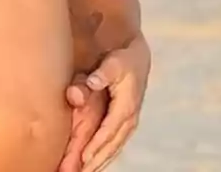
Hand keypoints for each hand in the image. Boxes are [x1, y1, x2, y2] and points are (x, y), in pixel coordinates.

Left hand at [58, 35, 150, 171]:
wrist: (136, 59)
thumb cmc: (121, 61)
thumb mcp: (114, 62)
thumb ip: (103, 73)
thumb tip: (93, 81)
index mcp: (127, 106)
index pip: (110, 130)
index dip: (97, 145)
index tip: (84, 158)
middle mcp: (129, 119)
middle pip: (111, 145)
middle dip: (96, 161)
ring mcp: (127, 124)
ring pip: (113, 149)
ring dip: (99, 163)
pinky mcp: (123, 125)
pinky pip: (113, 145)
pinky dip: (103, 157)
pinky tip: (91, 166)